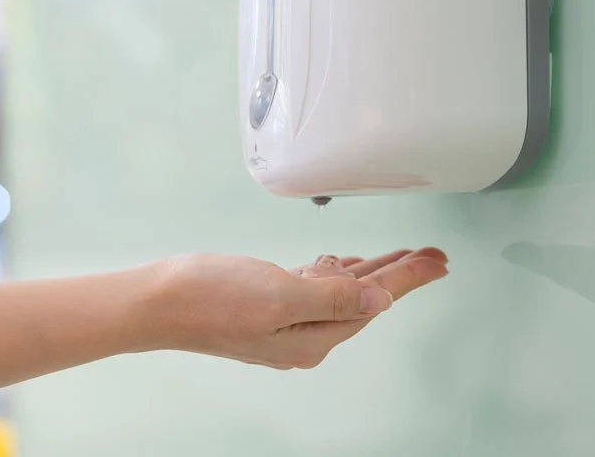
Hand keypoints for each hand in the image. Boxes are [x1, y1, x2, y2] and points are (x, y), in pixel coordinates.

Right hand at [141, 248, 447, 368]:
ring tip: (400, 257)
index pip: (373, 303)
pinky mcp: (263, 306)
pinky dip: (333, 274)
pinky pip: (313, 289)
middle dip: (398, 275)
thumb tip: (376, 301)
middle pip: (363, 300)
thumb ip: (332, 297)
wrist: (156, 301)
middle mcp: (301, 336)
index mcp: (312, 337)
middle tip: (431, 256)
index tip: (437, 261)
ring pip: (340, 293)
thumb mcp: (279, 294)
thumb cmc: (209, 298)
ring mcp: (282, 321)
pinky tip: (340, 264)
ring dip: (370, 273)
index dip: (408, 279)